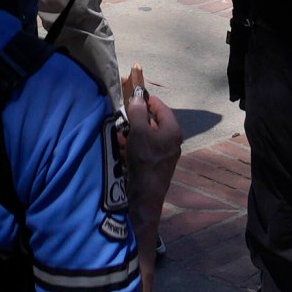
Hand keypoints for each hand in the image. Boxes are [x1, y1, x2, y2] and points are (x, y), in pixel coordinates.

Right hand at [118, 68, 184, 227]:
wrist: (145, 195)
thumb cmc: (144, 159)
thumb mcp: (139, 132)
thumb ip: (138, 112)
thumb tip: (137, 97)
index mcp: (172, 130)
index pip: (161, 107)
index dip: (146, 100)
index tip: (132, 97)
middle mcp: (172, 141)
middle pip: (152, 122)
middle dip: (136, 120)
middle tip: (122, 119)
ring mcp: (164, 154)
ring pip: (146, 137)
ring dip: (131, 134)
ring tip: (119, 135)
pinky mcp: (155, 164)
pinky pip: (144, 149)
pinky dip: (133, 146)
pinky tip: (121, 150)